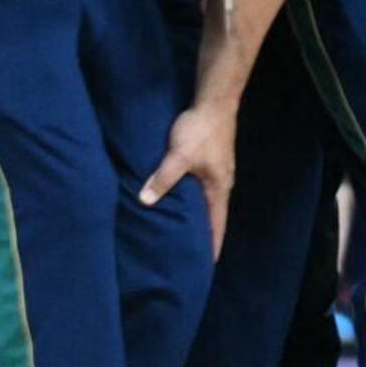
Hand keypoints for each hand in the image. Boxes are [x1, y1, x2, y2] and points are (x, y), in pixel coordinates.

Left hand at [140, 96, 238, 249]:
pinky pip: (201, 187)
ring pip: (206, 200)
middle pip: (213, 215)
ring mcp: (217, 170)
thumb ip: (163, 179)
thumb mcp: (178, 156)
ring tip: (182, 231)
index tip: (208, 265)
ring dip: (197, 215)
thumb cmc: (200, 131)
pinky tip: (179, 199)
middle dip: (203, 234)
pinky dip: (192, 198)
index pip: (217, 225)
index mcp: (218, 188)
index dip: (213, 245)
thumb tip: (144, 202)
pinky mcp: (210, 159)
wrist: (214, 101)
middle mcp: (221, 183)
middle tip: (190, 253)